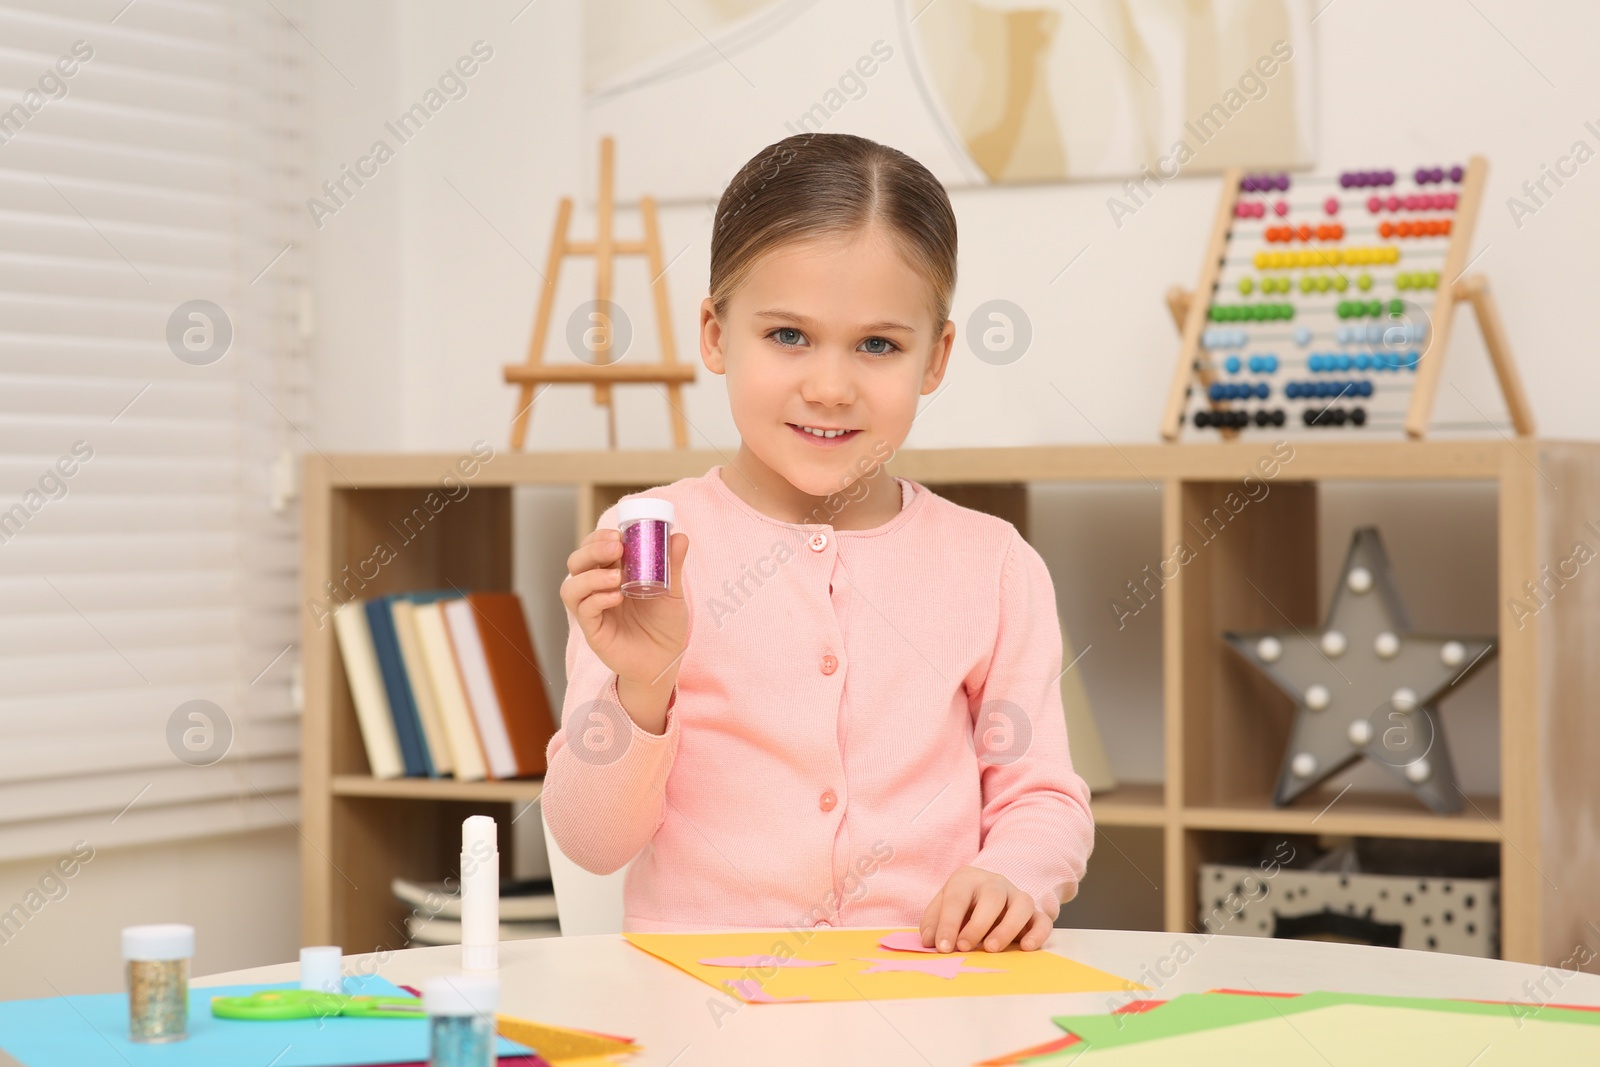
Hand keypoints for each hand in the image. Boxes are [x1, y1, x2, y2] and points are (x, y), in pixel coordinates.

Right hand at [560, 526, 689, 727]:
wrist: (666, 660)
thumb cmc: (665, 625)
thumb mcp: (672, 592)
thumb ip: (673, 565)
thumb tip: (679, 536)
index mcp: (612, 573)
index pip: (593, 548)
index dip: (599, 537)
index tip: (619, 534)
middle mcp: (597, 589)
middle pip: (576, 562)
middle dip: (592, 550)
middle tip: (616, 549)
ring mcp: (593, 610)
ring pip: (571, 586)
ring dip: (591, 577)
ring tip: (618, 579)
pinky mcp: (593, 631)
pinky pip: (583, 611)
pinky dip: (597, 600)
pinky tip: (616, 598)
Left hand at [919, 866, 1052, 952]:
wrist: (989, 897)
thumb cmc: (962, 907)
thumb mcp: (942, 908)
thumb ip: (933, 922)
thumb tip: (930, 941)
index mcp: (968, 879)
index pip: (957, 897)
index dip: (948, 923)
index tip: (943, 947)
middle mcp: (995, 883)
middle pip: (992, 896)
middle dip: (977, 924)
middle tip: (965, 947)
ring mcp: (1017, 896)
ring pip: (1022, 904)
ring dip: (1007, 928)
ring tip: (991, 949)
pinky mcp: (1035, 913)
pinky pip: (1042, 920)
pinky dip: (1038, 934)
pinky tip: (1025, 947)